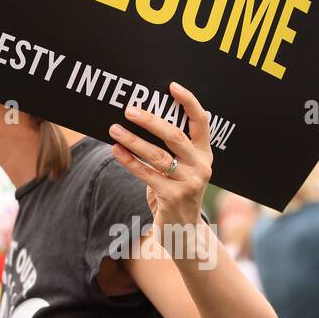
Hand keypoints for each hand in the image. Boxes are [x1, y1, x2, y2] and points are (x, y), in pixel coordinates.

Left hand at [110, 82, 212, 238]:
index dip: (189, 102)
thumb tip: (141, 119)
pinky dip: (129, 161)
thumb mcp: (181, 170)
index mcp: (204, 154)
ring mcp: (188, 183)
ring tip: (114, 130)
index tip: (172, 86)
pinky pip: (147, 175)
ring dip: (133, 140)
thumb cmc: (177, 192)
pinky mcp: (172, 198)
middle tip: (129, 110)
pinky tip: (116, 151)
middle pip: (175, 136)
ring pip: (158, 156)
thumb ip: (170, 149)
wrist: (184, 231)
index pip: (201, 122)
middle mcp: (201, 167)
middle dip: (151, 120)